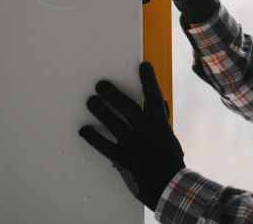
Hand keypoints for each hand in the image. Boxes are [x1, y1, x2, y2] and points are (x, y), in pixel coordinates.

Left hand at [79, 62, 184, 210]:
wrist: (169, 187)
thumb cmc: (169, 160)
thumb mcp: (169, 137)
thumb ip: (161, 119)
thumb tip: (159, 102)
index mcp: (161, 125)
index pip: (155, 98)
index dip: (149, 81)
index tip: (143, 65)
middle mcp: (147, 133)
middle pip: (129, 109)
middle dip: (114, 95)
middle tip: (100, 84)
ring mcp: (134, 147)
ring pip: (115, 125)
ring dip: (101, 112)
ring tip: (90, 101)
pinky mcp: (123, 160)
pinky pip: (105, 147)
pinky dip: (93, 138)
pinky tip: (83, 129)